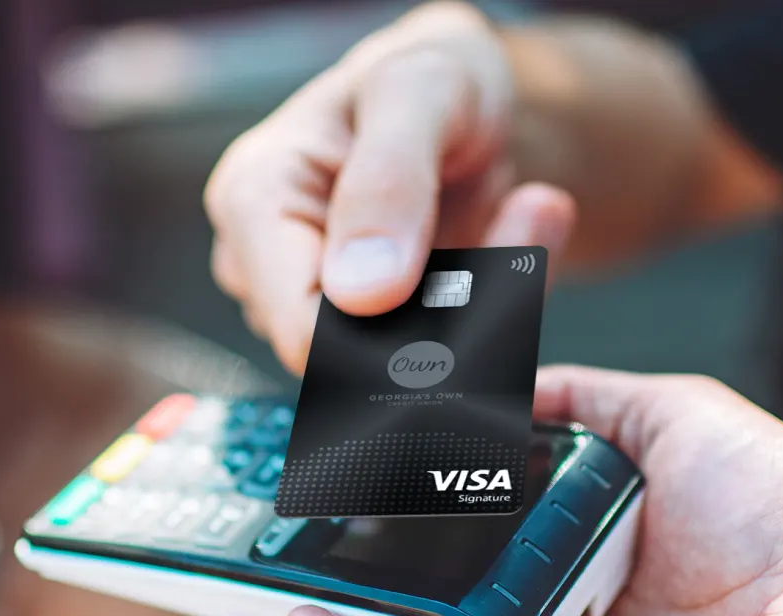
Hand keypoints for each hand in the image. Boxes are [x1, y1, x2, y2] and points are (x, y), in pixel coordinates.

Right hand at [204, 0, 575, 373]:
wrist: (467, 103)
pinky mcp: (362, 331)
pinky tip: (514, 261)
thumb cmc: (436, 79)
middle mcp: (270, 270)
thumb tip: (361, 294)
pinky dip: (486, 324)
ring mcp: (313, 306)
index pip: (306, 334)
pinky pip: (432, 361)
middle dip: (453, 321)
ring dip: (479, 318)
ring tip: (523, 222)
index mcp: (255, 204)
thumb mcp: (422, 90)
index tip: (480, 289)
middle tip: (527, 227)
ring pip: (400, 369)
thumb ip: (390, 181)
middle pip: (356, 360)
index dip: (395, 344)